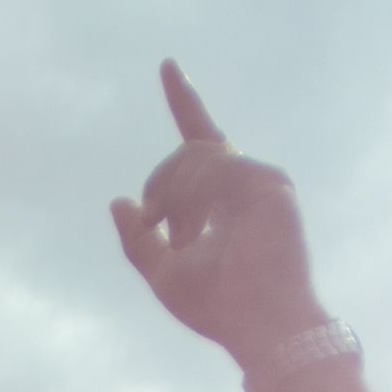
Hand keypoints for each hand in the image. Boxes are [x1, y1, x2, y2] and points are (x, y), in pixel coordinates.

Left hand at [109, 62, 327, 367]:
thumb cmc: (217, 308)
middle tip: (154, 222)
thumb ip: (139, 240)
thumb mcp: (162, 273)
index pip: (199, 142)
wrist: (258, 325)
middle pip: (188, 152)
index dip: (184, 102)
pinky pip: (217, 167)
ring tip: (188, 236)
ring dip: (176, 194)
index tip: (168, 66)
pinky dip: (199, 196)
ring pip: (197, 157)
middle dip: (162, 184)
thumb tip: (119, 203)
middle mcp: (243, 185)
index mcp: (221, 202)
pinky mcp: (271, 184)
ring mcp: (260, 182)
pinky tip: (208, 228)